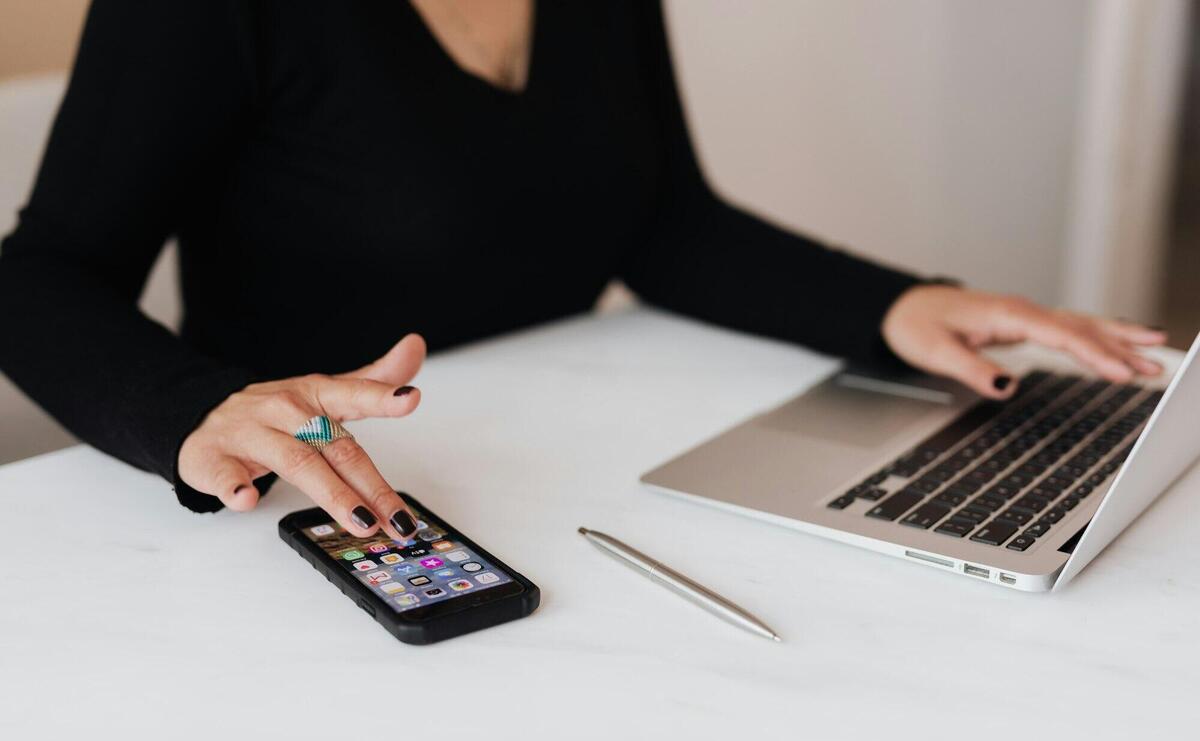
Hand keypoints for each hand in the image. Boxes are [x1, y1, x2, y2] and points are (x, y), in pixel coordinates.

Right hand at [178, 334, 426, 539]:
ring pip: (296, 462)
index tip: (410, 399)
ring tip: (361, 521)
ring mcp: (250, 434)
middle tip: (399, 519)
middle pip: (335, 448)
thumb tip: (415, 347)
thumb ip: (373, 380)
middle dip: (371, 486)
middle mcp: (285, 411)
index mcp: (314, 394)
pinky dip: (235, 487)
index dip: (382, 397)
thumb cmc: (274, 413)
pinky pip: (225, 474)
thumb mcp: (324, 392)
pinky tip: (246, 499)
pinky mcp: (214, 459)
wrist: (201, 415)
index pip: (353, 394)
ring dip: (331, 494)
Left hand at [881, 285, 1165, 399]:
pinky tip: (1118, 341)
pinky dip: (1097, 334)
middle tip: (1155, 367)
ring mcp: (1024, 316)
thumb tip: (1006, 386)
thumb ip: (971, 369)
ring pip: (1079, 325)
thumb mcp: (935, 352)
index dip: (1093, 354)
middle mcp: (1021, 311)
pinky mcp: (1022, 324)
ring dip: (1116, 339)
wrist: (901, 307)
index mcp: (1006, 314)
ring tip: (1154, 352)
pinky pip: (1068, 328)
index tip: (1120, 372)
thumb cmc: (915, 325)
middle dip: (1120, 347)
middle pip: (1080, 328)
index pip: (1060, 335)